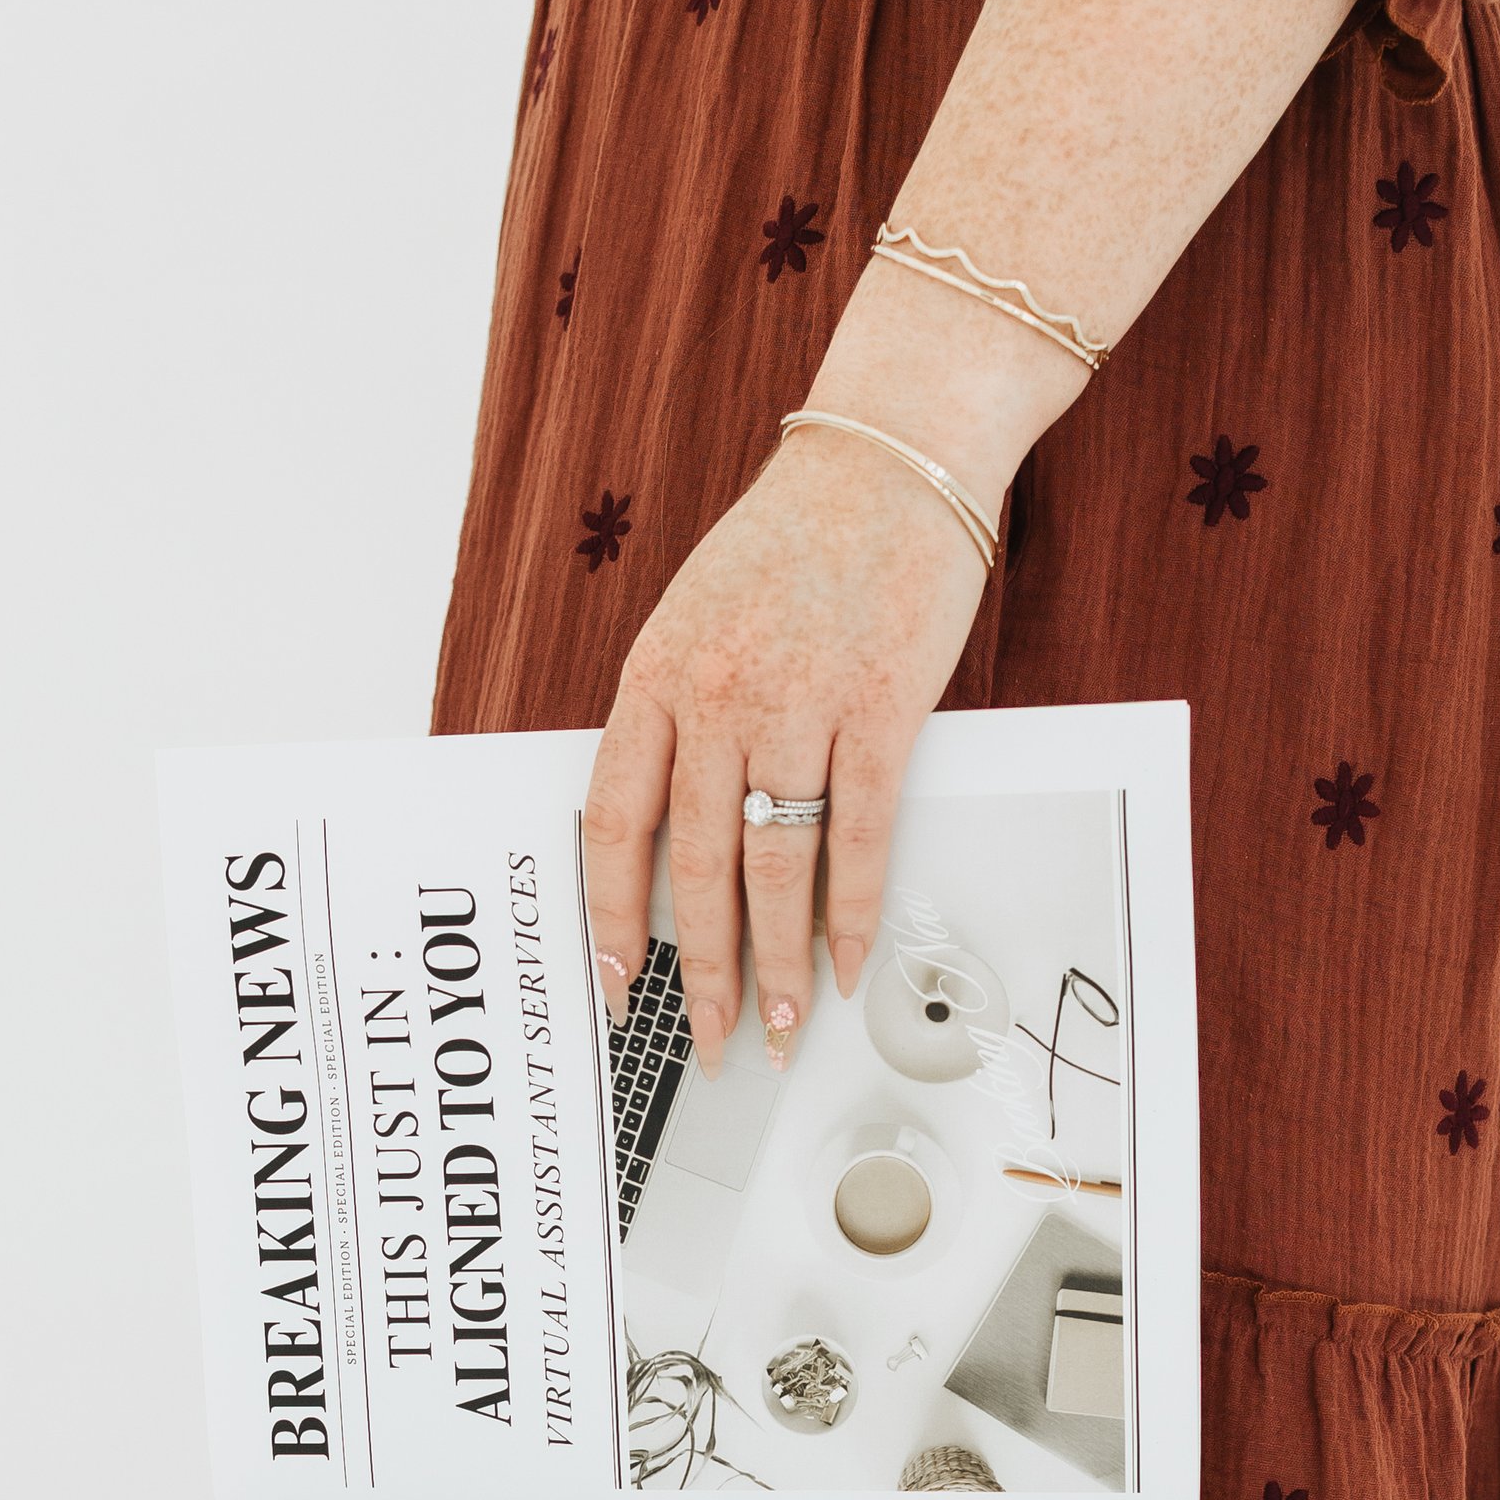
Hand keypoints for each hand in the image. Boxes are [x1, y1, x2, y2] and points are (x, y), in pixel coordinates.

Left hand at [581, 422, 992, 1074]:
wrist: (888, 461)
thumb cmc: (792, 540)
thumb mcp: (695, 618)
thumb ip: (675, 717)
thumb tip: (669, 829)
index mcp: (657, 677)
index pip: (614, 823)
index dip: (611, 915)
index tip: (614, 982)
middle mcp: (718, 698)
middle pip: (697, 867)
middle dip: (699, 971)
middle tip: (704, 1039)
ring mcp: (799, 704)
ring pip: (776, 867)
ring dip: (777, 961)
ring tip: (779, 1022)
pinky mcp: (881, 709)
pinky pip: (858, 836)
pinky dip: (851, 911)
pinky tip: (844, 961)